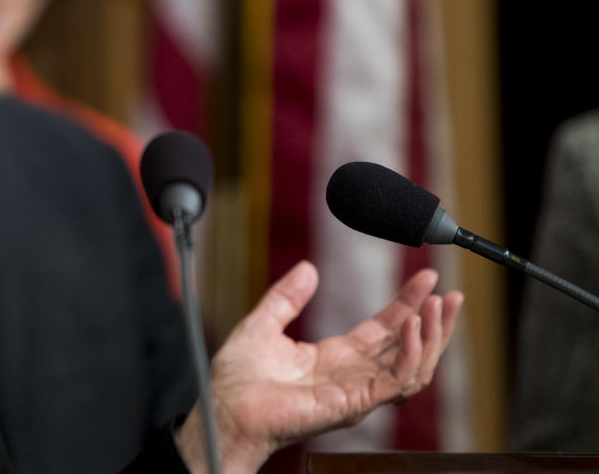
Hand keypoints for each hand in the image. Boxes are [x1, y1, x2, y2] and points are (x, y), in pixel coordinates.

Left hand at [176, 260, 462, 473]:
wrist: (226, 409)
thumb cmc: (238, 379)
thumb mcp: (263, 323)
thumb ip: (287, 297)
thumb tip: (308, 268)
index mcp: (336, 357)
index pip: (386, 329)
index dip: (408, 303)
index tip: (427, 278)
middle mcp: (353, 375)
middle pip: (409, 347)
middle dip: (435, 321)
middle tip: (451, 294)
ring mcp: (357, 391)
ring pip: (413, 366)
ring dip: (431, 336)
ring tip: (438, 307)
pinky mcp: (355, 403)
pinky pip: (397, 381)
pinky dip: (411, 354)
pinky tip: (415, 328)